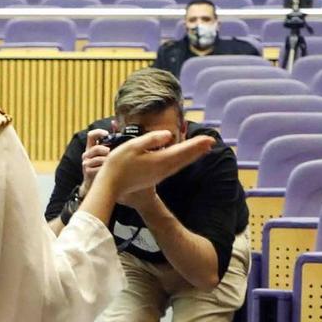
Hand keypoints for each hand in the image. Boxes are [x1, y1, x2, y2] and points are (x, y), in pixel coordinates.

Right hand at [79, 127, 110, 188]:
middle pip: (96, 148)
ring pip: (99, 159)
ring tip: (112, 164)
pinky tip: (109, 172)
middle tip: (111, 153)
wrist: (94, 184)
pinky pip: (99, 168)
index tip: (107, 134)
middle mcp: (87, 154)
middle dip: (105, 151)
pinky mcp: (88, 172)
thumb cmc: (102, 166)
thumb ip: (110, 138)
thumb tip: (115, 122)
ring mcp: (86, 163)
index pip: (91, 135)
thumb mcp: (105, 153)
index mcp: (91, 147)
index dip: (98, 132)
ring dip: (107, 161)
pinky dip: (106, 169)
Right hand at [98, 130, 214, 201]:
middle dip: (198, 149)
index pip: (182, 150)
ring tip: (202, 149)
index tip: (209, 138)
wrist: (111, 186)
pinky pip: (173, 166)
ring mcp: (159, 174)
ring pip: (180, 163)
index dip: (196, 144)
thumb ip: (151, 139)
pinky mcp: (154, 176)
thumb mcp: (133, 146)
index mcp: (159, 160)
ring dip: (192, 155)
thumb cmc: (118, 164)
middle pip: (184, 157)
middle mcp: (162, 169)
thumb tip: (169, 135)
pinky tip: (183, 158)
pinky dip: (182, 160)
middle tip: (211, 142)